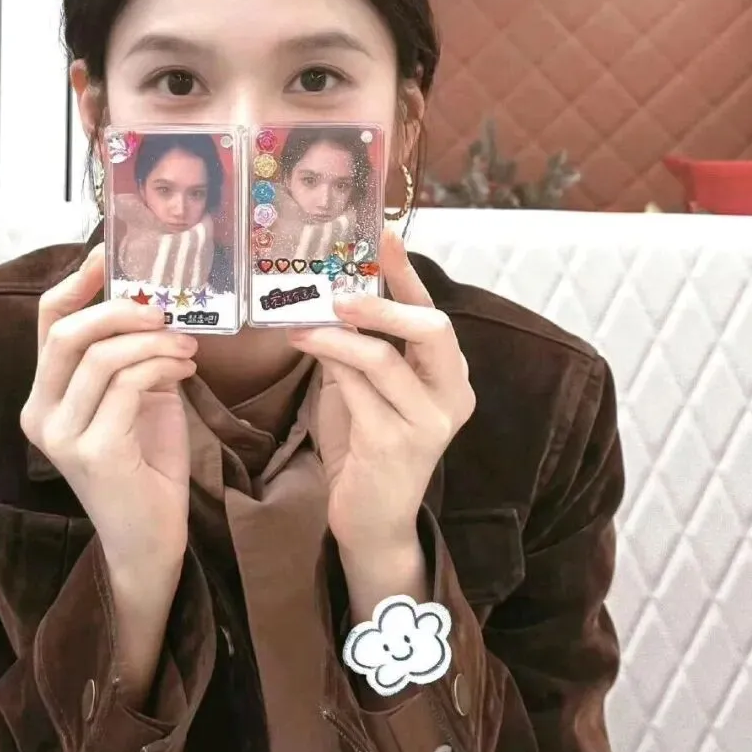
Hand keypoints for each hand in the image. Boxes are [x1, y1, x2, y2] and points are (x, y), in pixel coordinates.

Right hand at [20, 245, 196, 575]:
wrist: (151, 537)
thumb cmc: (146, 463)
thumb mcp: (136, 396)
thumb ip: (131, 356)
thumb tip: (152, 301)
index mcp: (44, 395)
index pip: (48, 322)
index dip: (77, 282)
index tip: (108, 255)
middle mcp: (39, 413)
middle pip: (68, 333)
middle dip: (121, 310)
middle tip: (164, 310)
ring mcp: (61, 435)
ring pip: (101, 357)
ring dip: (153, 341)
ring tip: (186, 348)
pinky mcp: (93, 452)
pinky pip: (127, 386)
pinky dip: (161, 367)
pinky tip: (184, 372)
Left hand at [287, 230, 475, 556]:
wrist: (372, 518)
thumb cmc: (367, 444)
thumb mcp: (366, 386)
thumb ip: (361, 345)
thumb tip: (329, 294)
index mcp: (449, 374)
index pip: (432, 312)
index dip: (406, 272)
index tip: (382, 233)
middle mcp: (452, 394)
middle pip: (433, 330)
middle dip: (383, 304)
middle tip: (338, 293)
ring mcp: (429, 421)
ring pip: (385, 360)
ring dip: (336, 336)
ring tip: (299, 324)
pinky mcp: (397, 444)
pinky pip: (359, 390)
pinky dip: (328, 363)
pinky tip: (304, 349)